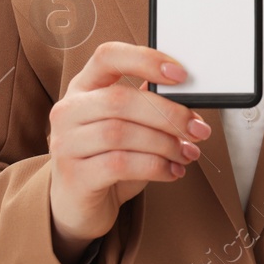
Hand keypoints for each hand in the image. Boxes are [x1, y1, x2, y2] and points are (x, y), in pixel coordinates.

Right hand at [47, 41, 209, 263]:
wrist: (78, 207)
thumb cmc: (107, 160)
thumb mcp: (128, 126)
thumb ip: (148, 104)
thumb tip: (186, 94)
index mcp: (83, 87)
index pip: (108, 56)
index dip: (145, 59)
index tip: (181, 75)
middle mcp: (69, 110)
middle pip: (120, 99)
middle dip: (167, 114)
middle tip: (197, 128)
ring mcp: (66, 144)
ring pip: (121, 133)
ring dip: (164, 143)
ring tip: (187, 153)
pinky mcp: (75, 176)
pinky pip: (120, 164)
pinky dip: (154, 166)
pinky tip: (172, 171)